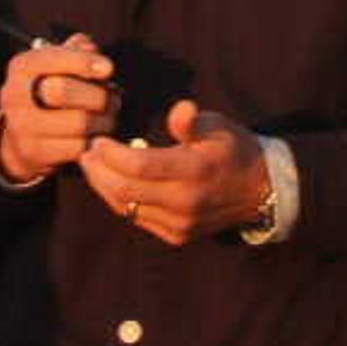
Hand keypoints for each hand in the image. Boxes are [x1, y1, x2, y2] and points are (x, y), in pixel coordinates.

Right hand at [0, 34, 114, 183]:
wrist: (21, 139)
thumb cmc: (49, 93)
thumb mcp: (58, 65)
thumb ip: (77, 49)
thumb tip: (90, 48)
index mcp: (21, 67)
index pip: (50, 58)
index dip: (82, 61)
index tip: (108, 68)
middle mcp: (14, 95)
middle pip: (62, 91)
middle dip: (97, 95)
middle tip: (113, 99)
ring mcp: (21, 126)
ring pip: (77, 123)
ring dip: (103, 121)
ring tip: (108, 118)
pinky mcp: (34, 153)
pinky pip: (78, 147)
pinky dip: (94, 142)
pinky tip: (96, 136)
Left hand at [78, 102, 271, 245]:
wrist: (260, 191)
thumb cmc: (234, 150)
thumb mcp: (219, 126)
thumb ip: (192, 122)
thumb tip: (181, 110)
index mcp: (194, 171)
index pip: (138, 166)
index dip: (110, 154)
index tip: (98, 140)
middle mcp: (184, 202)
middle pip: (125, 190)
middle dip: (99, 171)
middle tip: (86, 152)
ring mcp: (180, 224)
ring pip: (126, 208)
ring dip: (103, 187)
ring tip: (91, 166)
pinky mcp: (177, 235)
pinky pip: (137, 219)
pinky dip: (120, 201)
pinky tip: (111, 184)